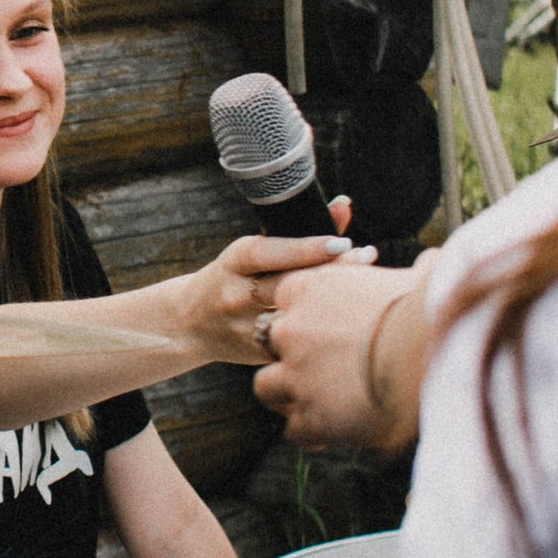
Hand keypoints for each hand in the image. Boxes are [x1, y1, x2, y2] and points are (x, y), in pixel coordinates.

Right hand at [174, 213, 358, 372]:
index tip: (343, 241)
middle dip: (330, 271)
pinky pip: (296, 343)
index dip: (306, 248)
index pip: (271, 253)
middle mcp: (235, 294)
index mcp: (234, 262)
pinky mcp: (258, 352)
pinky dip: (323, 331)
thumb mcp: (253, 252)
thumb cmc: (235, 278)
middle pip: (288, 284)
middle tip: (367, 256)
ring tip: (367, 287)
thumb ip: (298, 233)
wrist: (190, 324)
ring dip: (332, 302)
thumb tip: (344, 205)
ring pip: (294, 317)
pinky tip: (350, 321)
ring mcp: (244, 326)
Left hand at [254, 256, 428, 452]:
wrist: (425, 354)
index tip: (327, 327)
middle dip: (294, 354)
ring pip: (268, 386)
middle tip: (326, 367)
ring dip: (290, 395)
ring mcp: (294, 374)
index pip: (286, 298)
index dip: (305, 315)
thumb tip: (434, 261)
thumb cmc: (426, 309)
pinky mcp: (307, 417)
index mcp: (310, 288)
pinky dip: (312, 432)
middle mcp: (291, 329)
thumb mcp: (418, 279)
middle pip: (271, 341)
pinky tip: (336, 432)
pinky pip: (295, 429)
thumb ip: (416, 270)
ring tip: (321, 402)